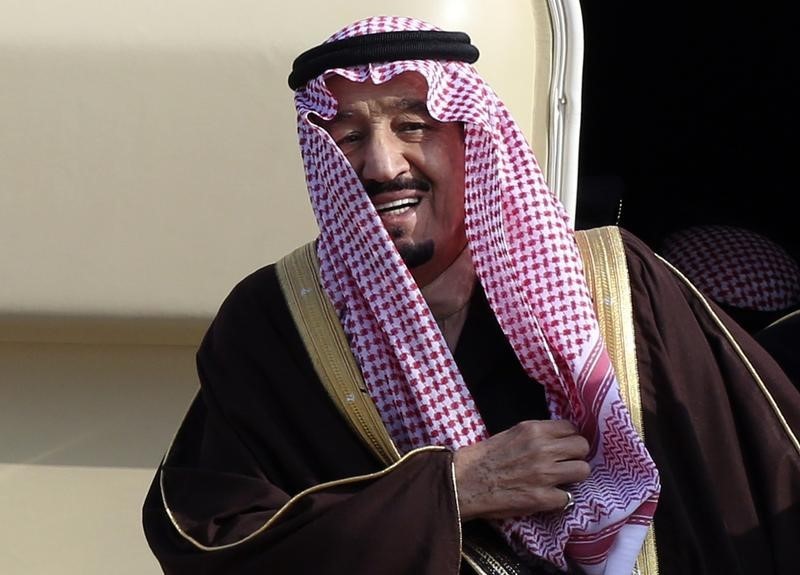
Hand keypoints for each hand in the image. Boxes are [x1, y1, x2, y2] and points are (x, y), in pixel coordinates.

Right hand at [453, 419, 589, 520]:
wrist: (464, 482)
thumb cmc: (483, 457)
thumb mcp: (511, 434)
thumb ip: (536, 435)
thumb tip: (558, 440)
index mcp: (533, 430)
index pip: (571, 428)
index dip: (569, 438)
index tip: (564, 446)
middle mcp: (543, 449)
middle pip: (582, 447)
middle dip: (575, 455)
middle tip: (565, 463)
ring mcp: (544, 474)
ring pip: (583, 471)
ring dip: (573, 476)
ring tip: (560, 480)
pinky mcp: (542, 498)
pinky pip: (567, 497)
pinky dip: (558, 499)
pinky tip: (546, 497)